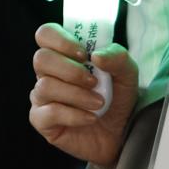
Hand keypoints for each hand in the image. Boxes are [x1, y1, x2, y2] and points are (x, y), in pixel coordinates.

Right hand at [30, 24, 136, 168]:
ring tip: (99, 103)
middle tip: (94, 82)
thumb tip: (96, 55)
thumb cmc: (119, 98)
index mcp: (64, 55)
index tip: (84, 54)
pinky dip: (74, 115)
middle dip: (70, 70)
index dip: (60, 40)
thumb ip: (117, 56)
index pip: (46, 34)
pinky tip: (90, 118)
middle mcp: (49, 73)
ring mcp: (42, 97)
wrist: (122, 133)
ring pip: (45, 86)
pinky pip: (48, 113)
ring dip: (77, 95)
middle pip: (41, 58)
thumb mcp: (127, 73)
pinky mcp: (42, 121)